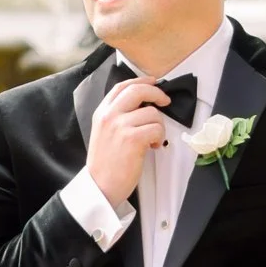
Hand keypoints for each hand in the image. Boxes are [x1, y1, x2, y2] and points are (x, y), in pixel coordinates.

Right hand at [86, 75, 179, 211]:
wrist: (100, 186)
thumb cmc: (105, 164)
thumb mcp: (103, 132)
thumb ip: (117, 116)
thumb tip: (143, 105)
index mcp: (101, 112)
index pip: (122, 86)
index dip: (141, 81)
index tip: (153, 82)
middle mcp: (109, 116)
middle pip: (138, 90)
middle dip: (157, 93)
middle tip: (165, 101)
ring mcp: (120, 126)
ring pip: (152, 112)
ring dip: (159, 125)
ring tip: (153, 138)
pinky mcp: (133, 139)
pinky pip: (157, 128)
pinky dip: (160, 137)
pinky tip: (153, 146)